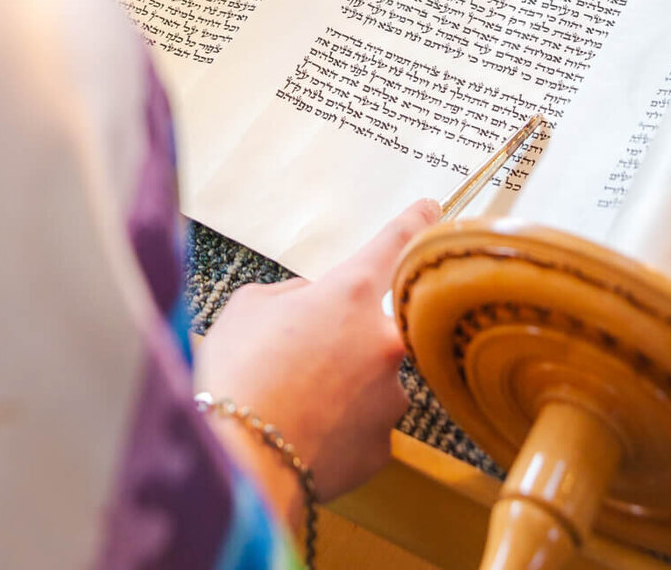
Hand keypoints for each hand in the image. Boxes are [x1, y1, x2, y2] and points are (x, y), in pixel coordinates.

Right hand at [195, 198, 439, 515]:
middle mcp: (383, 339)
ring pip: (372, 379)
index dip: (414, 222)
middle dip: (344, 340)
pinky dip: (340, 428)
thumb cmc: (238, 375)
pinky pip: (366, 425)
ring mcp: (390, 396)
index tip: (432, 208)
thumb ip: (293, 295)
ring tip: (292, 404)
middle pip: (374, 327)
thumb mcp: (250, 308)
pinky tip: (305, 434)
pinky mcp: (384, 446)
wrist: (241, 462)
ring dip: (342, 387)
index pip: (394, 243)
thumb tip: (312, 303)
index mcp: (350, 293)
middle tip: (300, 360)